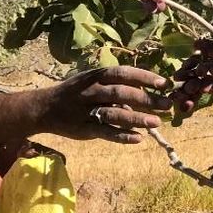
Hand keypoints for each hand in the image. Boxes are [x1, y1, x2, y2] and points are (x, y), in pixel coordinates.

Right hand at [44, 66, 171, 143]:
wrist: (45, 108)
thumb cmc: (76, 92)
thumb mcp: (92, 80)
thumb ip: (115, 84)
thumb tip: (147, 89)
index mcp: (95, 76)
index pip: (122, 73)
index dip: (143, 77)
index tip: (163, 83)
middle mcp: (91, 91)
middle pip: (121, 93)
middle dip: (145, 99)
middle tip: (167, 104)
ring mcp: (86, 111)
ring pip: (114, 114)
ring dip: (136, 118)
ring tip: (156, 123)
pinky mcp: (83, 129)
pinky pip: (105, 133)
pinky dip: (122, 136)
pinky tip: (138, 139)